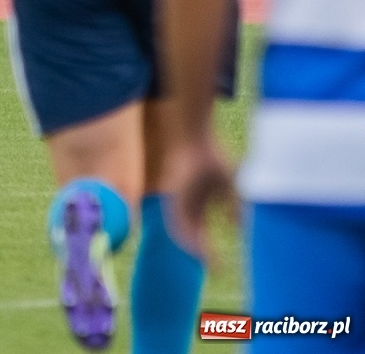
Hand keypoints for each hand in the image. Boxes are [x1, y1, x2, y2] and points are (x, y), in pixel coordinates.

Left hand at [164, 136, 238, 262]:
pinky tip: (203, 248)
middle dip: (204, 256)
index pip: (201, 234)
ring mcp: (177, 204)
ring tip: (213, 265)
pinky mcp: (174, 199)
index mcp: (195, 205)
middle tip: (219, 273)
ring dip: (198, 251)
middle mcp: (184, 207)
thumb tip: (240, 227)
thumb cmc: (212, 159)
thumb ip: (234, 206)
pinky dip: (191, 238)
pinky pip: (180, 224)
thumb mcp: (229, 187)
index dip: (210, 251)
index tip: (223, 265)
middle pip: (191, 239)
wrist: (195, 140)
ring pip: (183, 235)